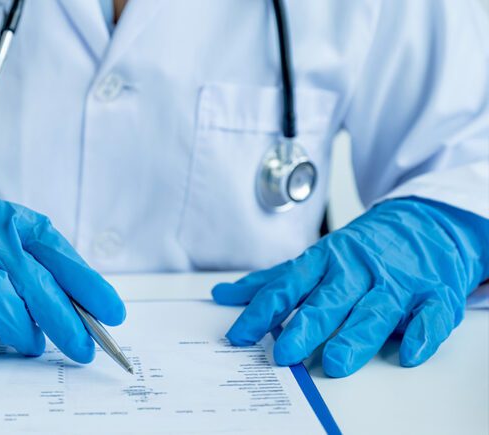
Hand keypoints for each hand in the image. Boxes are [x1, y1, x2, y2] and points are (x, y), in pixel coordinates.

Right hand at [0, 199, 125, 362]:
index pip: (59, 254)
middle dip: (64, 322)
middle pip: (36, 281)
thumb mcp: (10, 262)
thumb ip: (44, 280)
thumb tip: (87, 317)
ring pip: (2, 302)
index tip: (112, 312)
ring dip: (21, 333)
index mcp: (15, 221)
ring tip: (29, 345)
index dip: (88, 285)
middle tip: (83, 348)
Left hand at [212, 198, 487, 376]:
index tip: (240, 334)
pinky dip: (421, 333)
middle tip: (285, 354)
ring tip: (335, 361)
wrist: (425, 223)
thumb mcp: (314, 260)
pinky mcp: (433, 293)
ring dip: (355, 335)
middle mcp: (358, 270)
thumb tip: (221, 295)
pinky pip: (429, 314)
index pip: (287, 286)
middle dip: (306, 327)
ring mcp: (397, 281)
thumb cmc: (361, 250)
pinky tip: (408, 351)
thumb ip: (272, 282)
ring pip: (374, 309)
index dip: (262, 311)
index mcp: (325, 260)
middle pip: (329, 300)